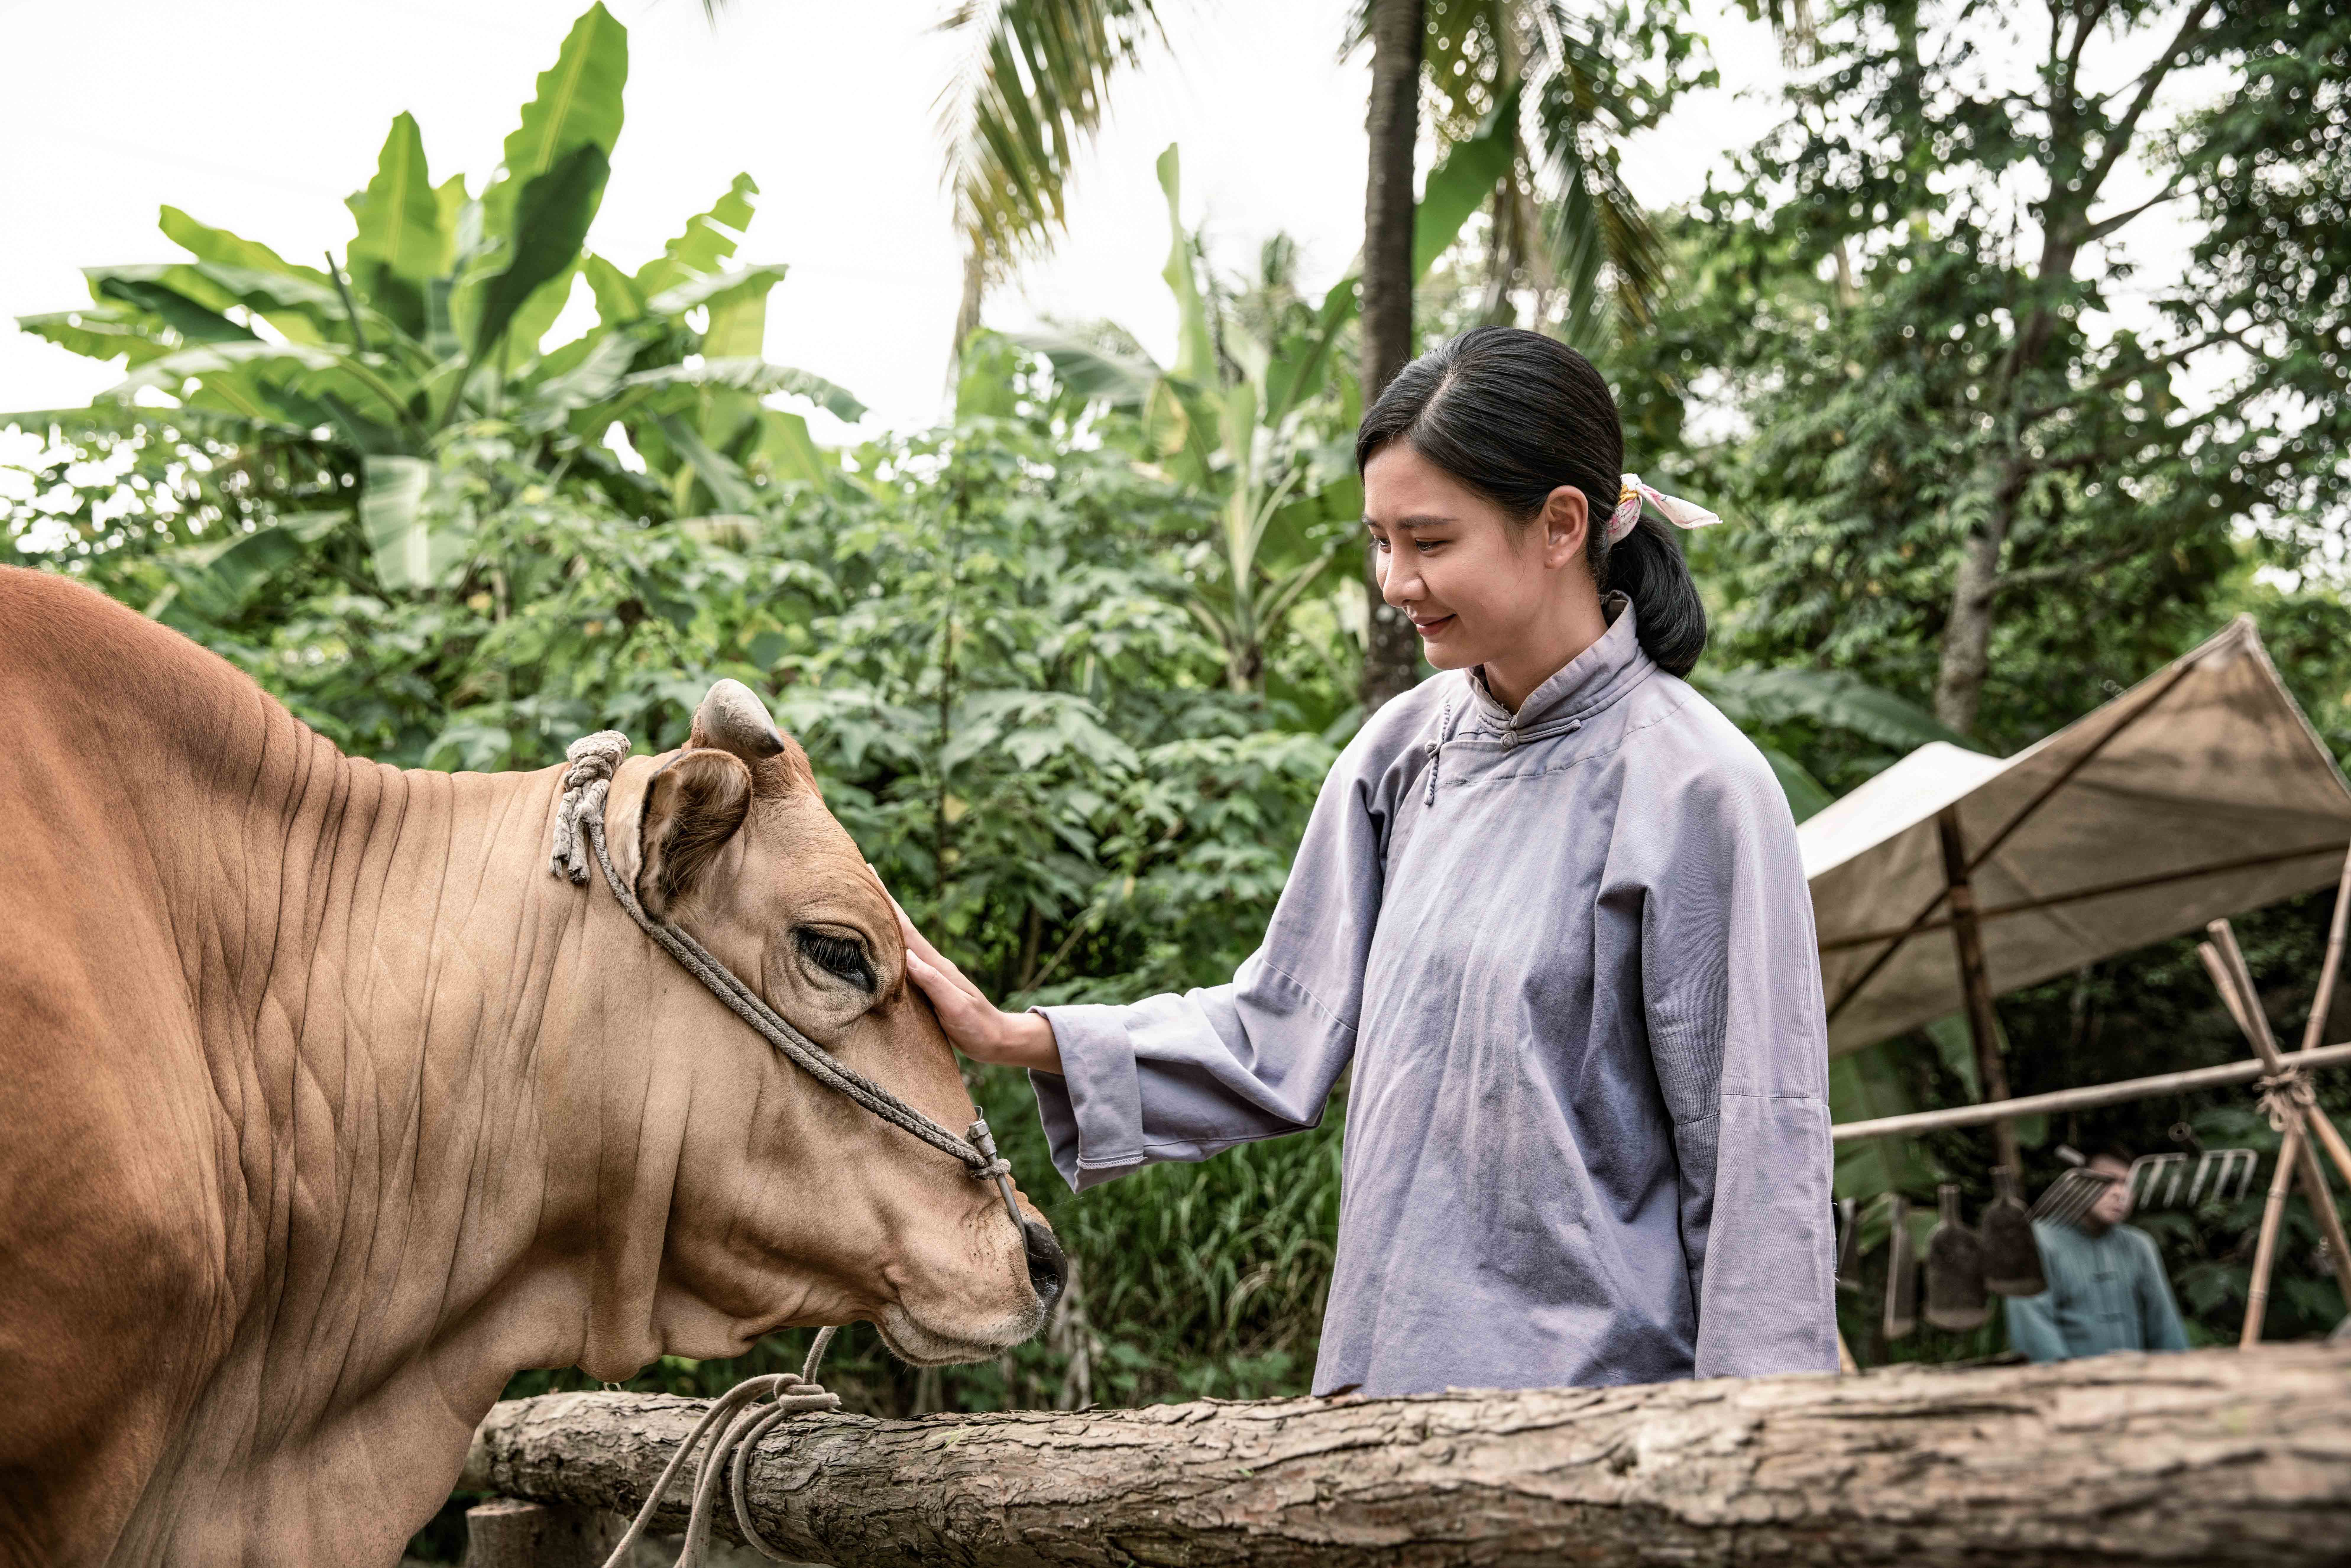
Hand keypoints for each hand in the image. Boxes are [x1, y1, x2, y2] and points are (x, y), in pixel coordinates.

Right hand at [875, 869, 1061, 1073]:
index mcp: (936, 963)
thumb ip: (933, 982)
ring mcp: (931, 972)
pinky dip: (890, 944)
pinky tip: (882, 944)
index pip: (906, 927)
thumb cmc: (977, 1027)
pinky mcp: (929, 984)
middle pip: (901, 925)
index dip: (887, 901)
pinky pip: (904, 958)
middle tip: (862, 872)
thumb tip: (907, 956)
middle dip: (882, 900)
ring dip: (884, 919)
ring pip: (902, 939)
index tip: (871, 873)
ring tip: (865, 900)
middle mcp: (931, 962)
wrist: (997, 1040)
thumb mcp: (955, 1007)